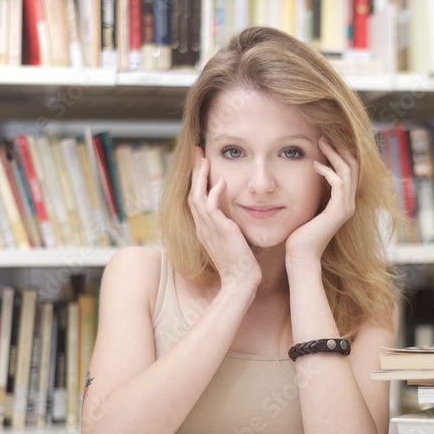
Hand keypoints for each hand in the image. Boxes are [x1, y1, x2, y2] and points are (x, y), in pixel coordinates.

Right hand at [187, 147, 260, 289]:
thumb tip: (236, 216)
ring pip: (197, 197)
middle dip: (194, 171)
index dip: (197, 181)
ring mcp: (208, 229)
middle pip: (192, 193)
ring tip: (204, 158)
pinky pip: (211, 207)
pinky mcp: (219, 231)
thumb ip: (231, 226)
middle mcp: (203, 227)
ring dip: (200, 176)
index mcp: (205, 229)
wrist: (241, 281)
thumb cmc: (241, 264)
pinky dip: (215, 193)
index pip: (196, 199)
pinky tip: (222, 181)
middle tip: (197, 152)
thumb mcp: (234, 241)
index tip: (201, 164)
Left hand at [286, 138, 358, 261]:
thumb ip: (314, 192)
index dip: (342, 151)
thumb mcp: (309, 206)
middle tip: (326, 133)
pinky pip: (339, 184)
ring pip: (348, 171)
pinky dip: (328, 171)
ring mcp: (345, 208)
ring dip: (335, 154)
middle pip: (354, 166)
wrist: (301, 255)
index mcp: (344, 201)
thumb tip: (309, 172)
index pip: (351, 169)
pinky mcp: (338, 212)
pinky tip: (315, 165)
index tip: (328, 138)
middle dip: (341, 147)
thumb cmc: (300, 233)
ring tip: (321, 142)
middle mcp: (349, 203)